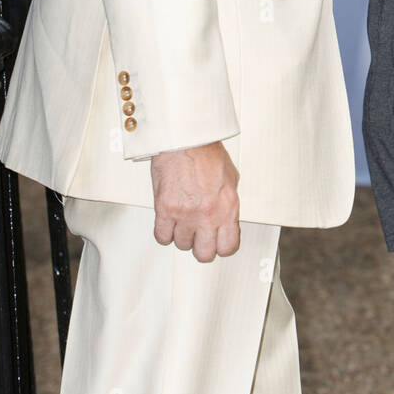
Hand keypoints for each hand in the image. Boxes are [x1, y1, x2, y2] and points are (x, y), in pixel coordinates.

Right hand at [151, 141, 239, 262]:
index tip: (217, 242)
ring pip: (182, 245)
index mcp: (227, 207)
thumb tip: (225, 218)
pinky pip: (162, 237)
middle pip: (204, 253)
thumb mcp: (231, 179)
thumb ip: (228, 203)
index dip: (222, 247)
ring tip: (183, 221)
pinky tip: (169, 222)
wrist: (185, 139)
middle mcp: (208, 214)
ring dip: (182, 236)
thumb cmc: (207, 153)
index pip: (227, 247)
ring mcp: (186, 214)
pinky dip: (165, 232)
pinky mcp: (165, 210)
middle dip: (201, 247)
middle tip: (199, 236)